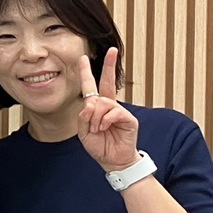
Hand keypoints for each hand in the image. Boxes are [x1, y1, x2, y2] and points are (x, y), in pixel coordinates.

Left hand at [76, 48, 138, 171]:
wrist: (113, 161)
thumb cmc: (99, 146)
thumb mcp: (83, 132)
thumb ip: (83, 117)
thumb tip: (91, 103)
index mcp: (96, 107)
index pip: (91, 86)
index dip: (86, 72)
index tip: (83, 57)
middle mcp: (109, 106)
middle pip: (108, 82)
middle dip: (109, 65)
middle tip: (111, 51)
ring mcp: (119, 111)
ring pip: (104, 103)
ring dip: (96, 117)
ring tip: (96, 128)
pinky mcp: (129, 118)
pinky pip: (114, 112)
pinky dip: (105, 120)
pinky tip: (104, 128)